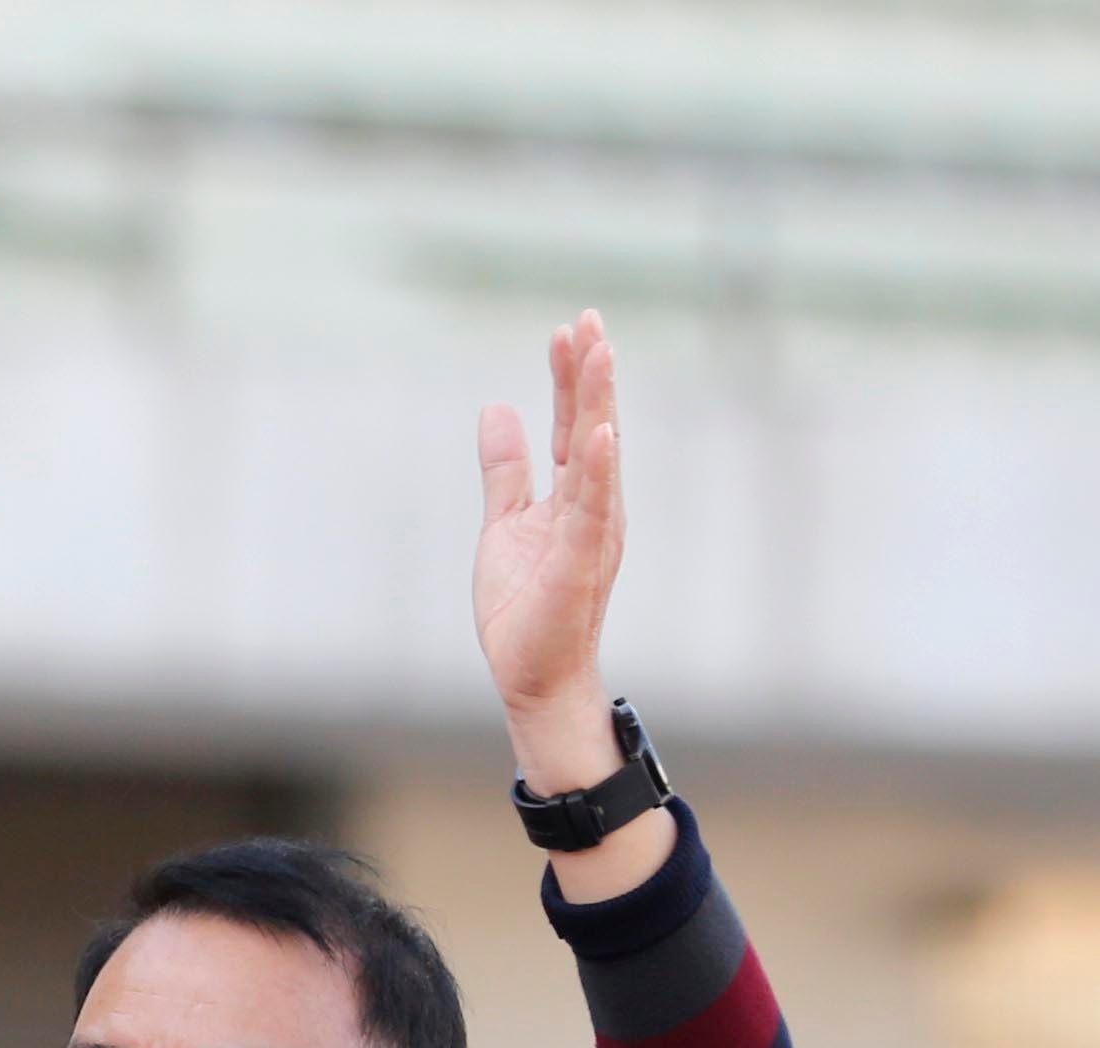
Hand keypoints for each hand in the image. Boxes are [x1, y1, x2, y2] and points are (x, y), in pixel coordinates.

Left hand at [472, 311, 629, 795]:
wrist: (532, 674)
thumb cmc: (525, 605)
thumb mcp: (505, 522)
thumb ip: (506, 469)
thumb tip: (498, 408)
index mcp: (573, 496)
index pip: (574, 424)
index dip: (569, 378)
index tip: (566, 328)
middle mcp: (592, 506)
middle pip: (592, 426)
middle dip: (590, 374)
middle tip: (589, 319)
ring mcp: (591, 533)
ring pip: (599, 457)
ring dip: (599, 404)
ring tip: (600, 352)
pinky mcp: (582, 562)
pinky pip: (593, 509)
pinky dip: (599, 470)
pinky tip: (601, 432)